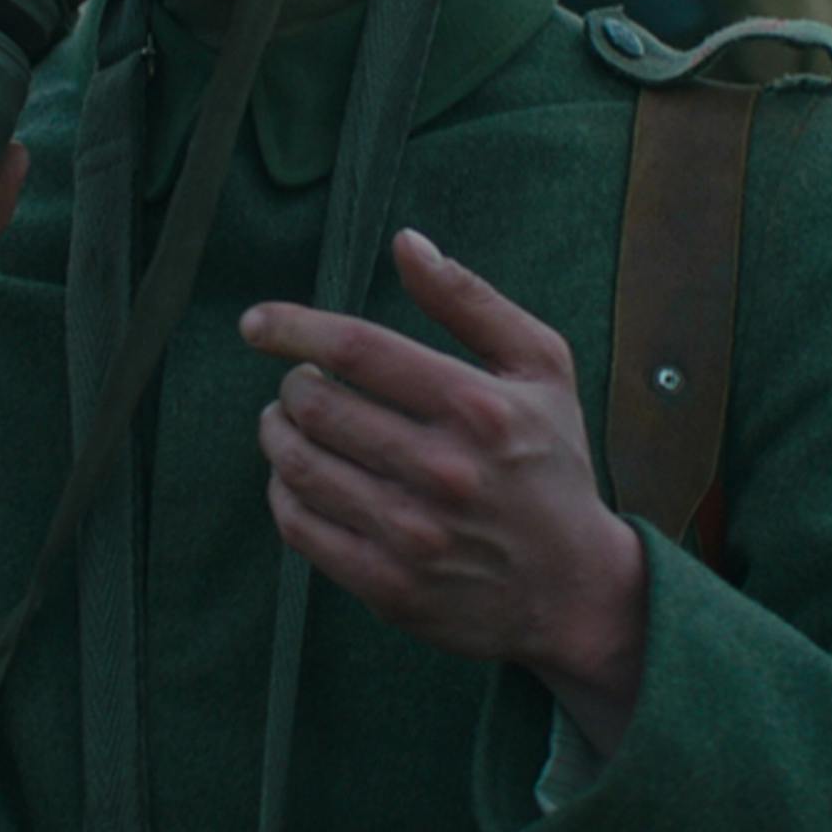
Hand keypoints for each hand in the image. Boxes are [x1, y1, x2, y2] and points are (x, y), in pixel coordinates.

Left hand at [244, 228, 647, 752]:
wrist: (574, 589)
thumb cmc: (551, 463)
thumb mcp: (541, 367)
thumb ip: (471, 300)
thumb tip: (406, 242)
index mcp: (478, 406)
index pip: (358, 350)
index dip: (294, 328)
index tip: (256, 323)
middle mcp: (443, 470)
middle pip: (318, 406)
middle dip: (292, 385)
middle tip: (299, 384)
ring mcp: (413, 533)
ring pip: (300, 466)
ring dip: (277, 434)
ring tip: (288, 422)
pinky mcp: (389, 585)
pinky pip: (300, 527)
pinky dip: (283, 492)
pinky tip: (296, 477)